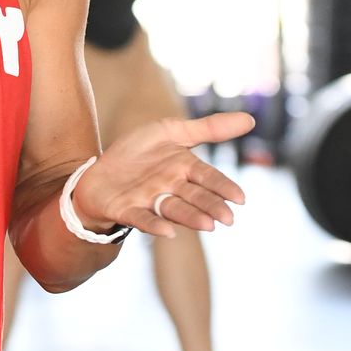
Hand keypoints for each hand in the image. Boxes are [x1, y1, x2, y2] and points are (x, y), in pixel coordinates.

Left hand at [72, 113, 251, 237]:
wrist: (99, 169)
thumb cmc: (138, 153)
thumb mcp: (172, 132)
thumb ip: (208, 128)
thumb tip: (251, 119)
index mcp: (183, 168)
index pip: (208, 177)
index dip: (223, 187)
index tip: (240, 198)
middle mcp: (170, 187)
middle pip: (194, 197)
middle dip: (211, 206)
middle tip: (228, 219)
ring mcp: (149, 200)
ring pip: (173, 209)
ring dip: (189, 217)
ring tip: (208, 225)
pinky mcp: (127, 209)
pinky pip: (142, 218)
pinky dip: (154, 224)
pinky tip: (167, 232)